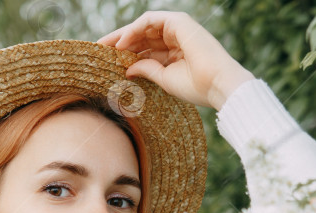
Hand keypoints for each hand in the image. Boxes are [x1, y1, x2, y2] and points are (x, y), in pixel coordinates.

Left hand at [96, 11, 254, 109]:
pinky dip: (133, 30)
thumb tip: (127, 68)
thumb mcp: (165, 79)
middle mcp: (174, 39)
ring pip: (142, 28)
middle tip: (97, 51)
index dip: (124, 54)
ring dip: (122, 36)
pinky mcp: (178, 22)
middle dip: (118, 43)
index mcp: (173, 54)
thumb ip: (146, 69)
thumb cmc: (196, 87)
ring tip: (104, 48)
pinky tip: (120, 44)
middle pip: (140, 37)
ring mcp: (176, 29)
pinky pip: (149, 21)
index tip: (105, 62)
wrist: (218, 84)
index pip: (143, 50)